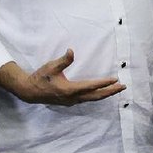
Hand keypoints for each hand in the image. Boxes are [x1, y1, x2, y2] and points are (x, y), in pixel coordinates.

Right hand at [0, 49, 124, 105]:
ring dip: (105, 94)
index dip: (104, 83)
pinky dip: (97, 96)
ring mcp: (71, 101)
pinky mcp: (70, 102)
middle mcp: (72, 98)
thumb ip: (63, 60)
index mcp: (69, 89)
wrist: (29, 92)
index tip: (115, 79)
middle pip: (96, 96)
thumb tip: (71, 51)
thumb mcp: (51, 67)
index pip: (91, 86)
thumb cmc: (40, 77)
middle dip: (110, 91)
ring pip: (92, 99)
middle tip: (123, 87)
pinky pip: (87, 99)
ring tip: (116, 89)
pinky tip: (102, 92)